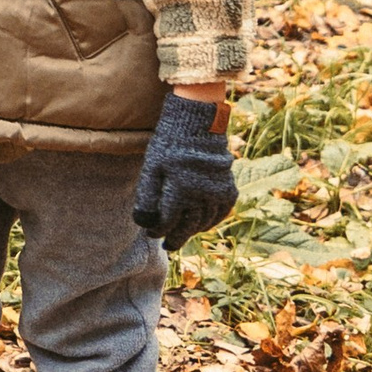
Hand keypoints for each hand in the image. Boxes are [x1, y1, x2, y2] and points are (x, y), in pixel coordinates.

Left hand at [132, 89, 237, 251]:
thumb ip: (148, 196)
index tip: (151, 233)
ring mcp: (217, 194)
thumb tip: (143, 222)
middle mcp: (201, 195)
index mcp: (180, 190)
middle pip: (187, 226)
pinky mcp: (228, 190)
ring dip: (192, 231)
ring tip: (182, 235)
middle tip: (168, 247)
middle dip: (176, 238)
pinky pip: (220, 214)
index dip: (157, 231)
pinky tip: (201, 224)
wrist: (199, 124)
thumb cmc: (170, 144)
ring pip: (204, 222)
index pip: (167, 221)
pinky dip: (210, 221)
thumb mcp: (152, 167)